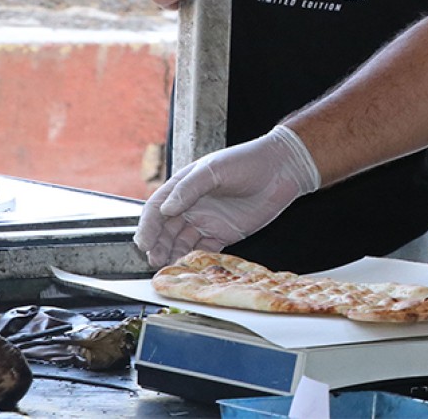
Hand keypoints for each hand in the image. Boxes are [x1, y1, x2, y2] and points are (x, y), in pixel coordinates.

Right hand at [134, 126, 319, 266]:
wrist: (282, 169)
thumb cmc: (247, 161)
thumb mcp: (214, 169)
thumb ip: (189, 188)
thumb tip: (166, 209)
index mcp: (184, 186)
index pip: (158, 208)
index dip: (148, 225)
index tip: (144, 241)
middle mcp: (192, 205)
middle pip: (166, 229)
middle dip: (158, 245)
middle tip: (154, 260)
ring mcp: (207, 221)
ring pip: (182, 242)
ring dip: (172, 254)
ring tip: (168, 266)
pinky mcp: (224, 234)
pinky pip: (204, 250)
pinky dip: (195, 258)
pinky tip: (189, 266)